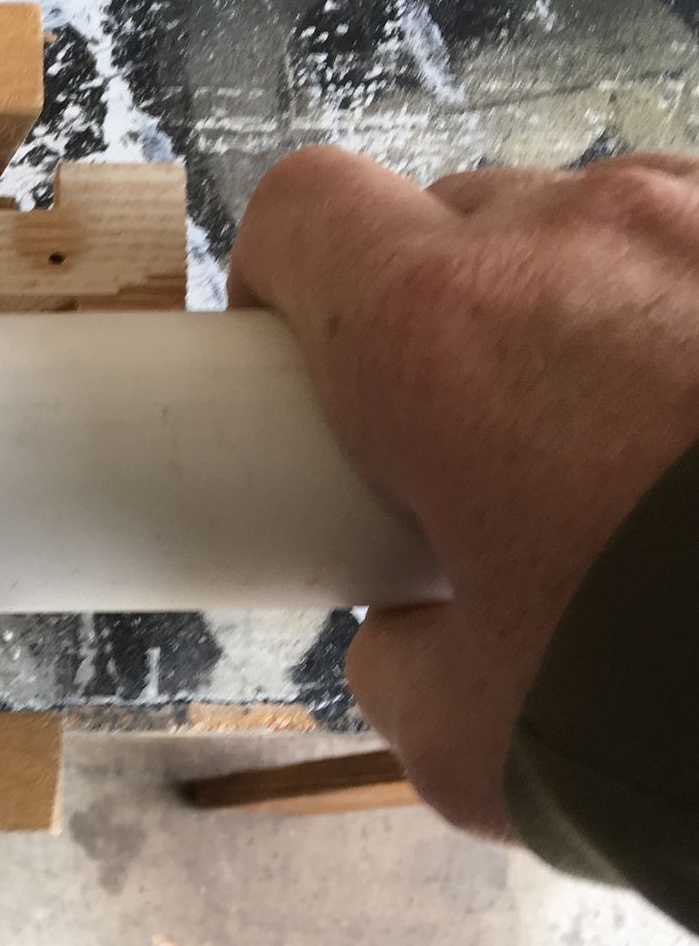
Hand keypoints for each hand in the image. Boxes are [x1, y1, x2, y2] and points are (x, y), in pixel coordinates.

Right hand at [228, 148, 698, 835]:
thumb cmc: (679, 677)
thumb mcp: (471, 735)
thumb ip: (401, 661)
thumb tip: (404, 641)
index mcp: (433, 327)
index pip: (302, 210)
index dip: (287, 280)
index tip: (301, 360)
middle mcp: (574, 234)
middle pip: (458, 220)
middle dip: (448, 313)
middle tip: (484, 443)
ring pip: (610, 228)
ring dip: (595, 309)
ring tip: (642, 437)